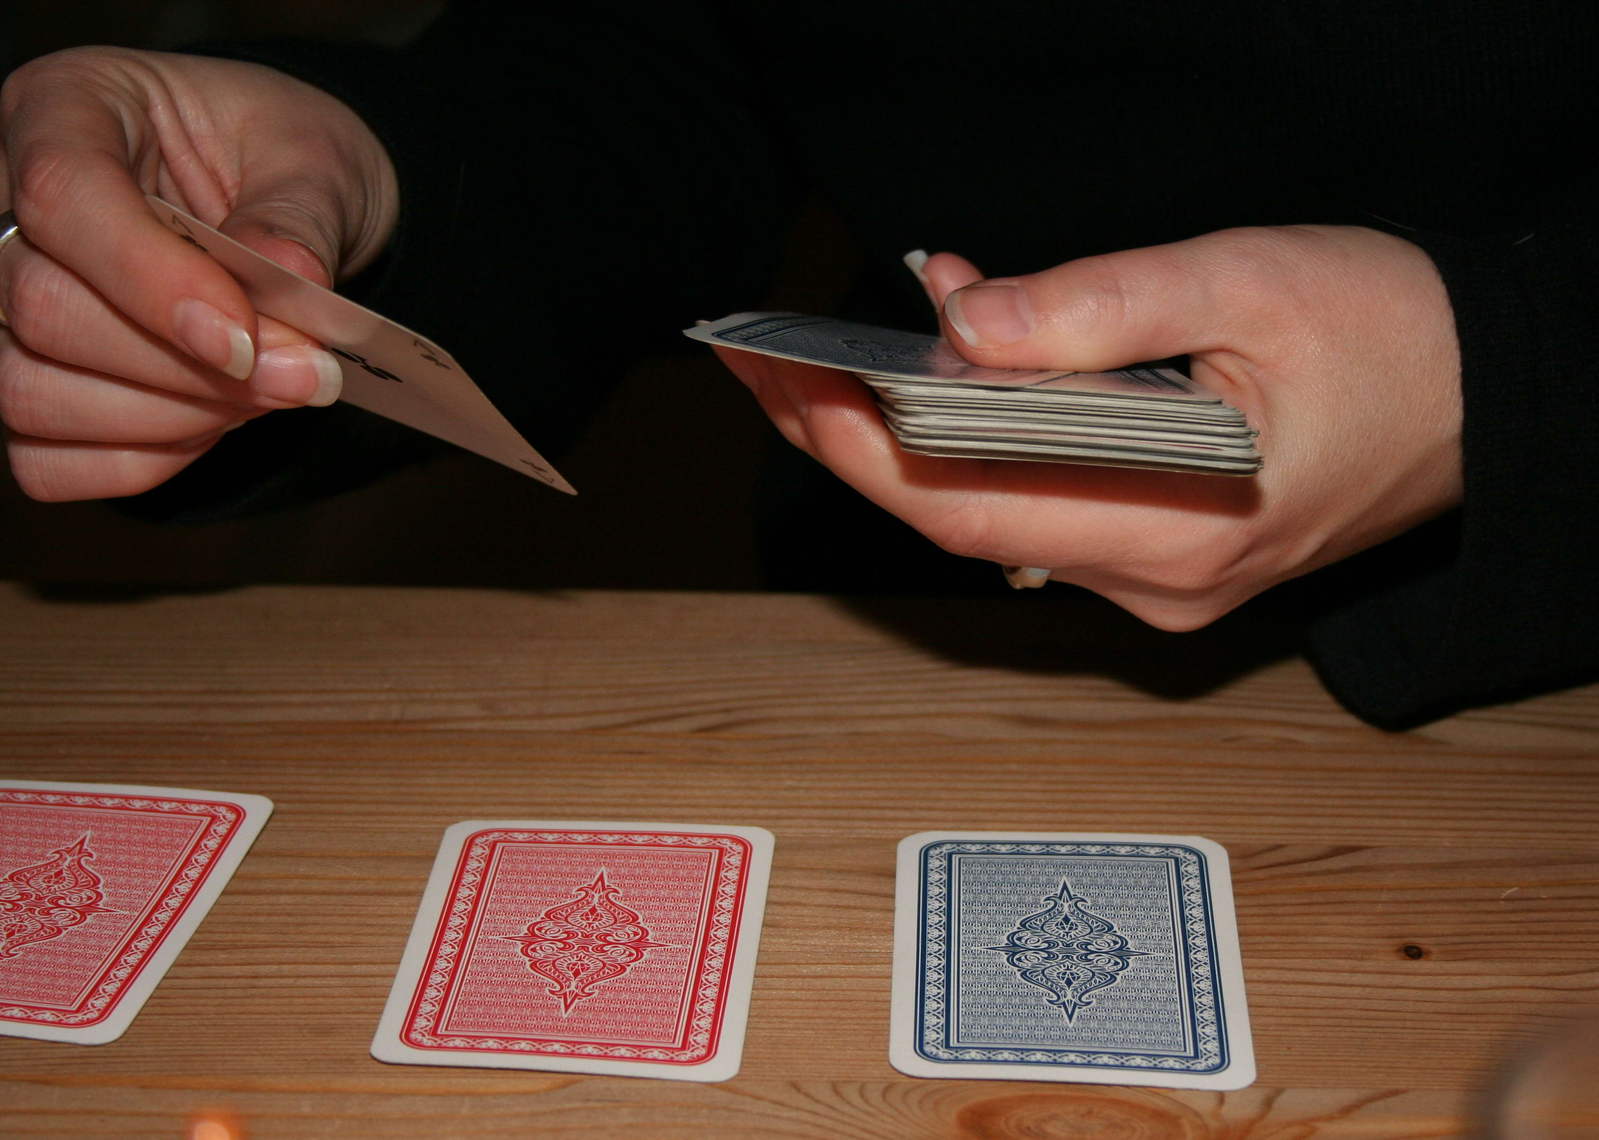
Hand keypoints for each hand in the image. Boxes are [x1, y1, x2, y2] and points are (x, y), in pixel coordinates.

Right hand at [0, 46, 398, 499]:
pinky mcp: (30, 380)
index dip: (151, 281)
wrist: (290, 204)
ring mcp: (4, 301)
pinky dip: (143, 459)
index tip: (246, 338)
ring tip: (264, 393)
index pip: (61, 197)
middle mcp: (6, 202)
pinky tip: (212, 421)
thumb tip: (289, 277)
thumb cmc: (285, 161)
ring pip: (30, 392)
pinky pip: (47, 460)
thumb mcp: (315, 161)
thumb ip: (297, 220)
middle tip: (302, 376)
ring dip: (170, 418)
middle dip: (185, 368)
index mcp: (66, 111)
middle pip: (40, 310)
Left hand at [719, 225, 1462, 628]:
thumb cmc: (1394, 337)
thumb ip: (1093, 308)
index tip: (781, 378)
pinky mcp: (1159, 557)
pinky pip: (1040, 504)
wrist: (1490, 396)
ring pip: (995, 512)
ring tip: (842, 347)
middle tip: (767, 364)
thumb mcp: (1245, 284)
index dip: (858, 447)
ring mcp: (1156, 581)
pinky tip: (957, 365)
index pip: (968, 507)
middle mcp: (1156, 581)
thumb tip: (958, 323)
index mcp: (1181, 529)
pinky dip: (982, 440)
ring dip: (916, 432)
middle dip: (851, 441)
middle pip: (960, 520)